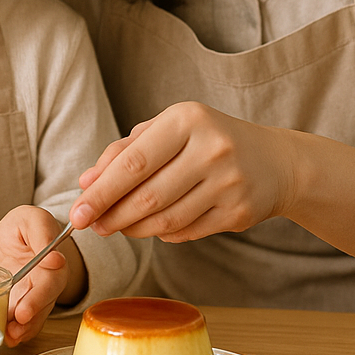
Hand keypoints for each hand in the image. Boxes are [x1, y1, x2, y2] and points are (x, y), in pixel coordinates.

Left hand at [0, 205, 80, 346]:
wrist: (6, 239)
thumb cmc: (22, 226)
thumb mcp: (30, 218)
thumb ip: (41, 232)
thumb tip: (54, 258)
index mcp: (52, 264)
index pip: (50, 284)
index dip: (38, 299)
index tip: (24, 311)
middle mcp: (45, 286)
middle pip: (42, 307)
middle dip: (30, 319)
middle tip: (15, 325)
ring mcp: (31, 299)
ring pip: (32, 320)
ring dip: (22, 330)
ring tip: (10, 336)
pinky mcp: (16, 307)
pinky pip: (19, 324)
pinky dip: (13, 332)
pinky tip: (6, 337)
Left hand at [69, 102, 297, 242]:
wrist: (276, 162)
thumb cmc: (209, 141)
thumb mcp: (170, 130)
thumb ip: (125, 151)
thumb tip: (86, 183)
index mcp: (188, 119)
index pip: (133, 162)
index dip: (101, 191)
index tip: (77, 212)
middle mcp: (211, 149)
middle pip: (147, 196)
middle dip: (111, 215)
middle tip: (90, 226)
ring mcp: (228, 183)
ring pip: (165, 219)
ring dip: (133, 229)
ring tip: (116, 227)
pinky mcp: (238, 212)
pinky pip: (186, 232)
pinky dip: (162, 234)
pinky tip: (153, 227)